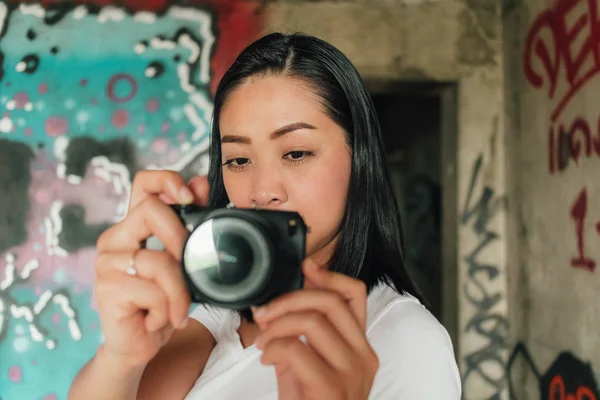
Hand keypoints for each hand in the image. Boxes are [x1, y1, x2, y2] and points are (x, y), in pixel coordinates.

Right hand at [93, 171, 208, 366]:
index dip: (167, 179)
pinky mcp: (106, 287)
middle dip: (182, 240)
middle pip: (151, 211)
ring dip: (179, 291)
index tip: (190, 196)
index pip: (144, 184)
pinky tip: (158, 319)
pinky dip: (167, 309)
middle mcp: (116, 238)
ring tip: (177, 310)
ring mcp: (107, 262)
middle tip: (192, 271)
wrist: (141, 344)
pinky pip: (152, 290)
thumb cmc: (164, 301)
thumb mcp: (185, 262)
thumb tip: (201, 183)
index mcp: (134, 226)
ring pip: (158, 260)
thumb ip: (190, 226)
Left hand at [252, 260, 378, 399]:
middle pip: (332, 301)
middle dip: (291, 298)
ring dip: (277, 325)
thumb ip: (300, 337)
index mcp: (360, 347)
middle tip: (264, 313)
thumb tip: (276, 306)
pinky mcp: (332, 389)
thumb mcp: (307, 366)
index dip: (330, 275)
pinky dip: (273, 348)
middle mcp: (364, 356)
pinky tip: (266, 359)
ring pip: (314, 321)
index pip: (356, 295)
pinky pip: (297, 350)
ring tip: (262, 341)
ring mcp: (352, 373)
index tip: (306, 266)